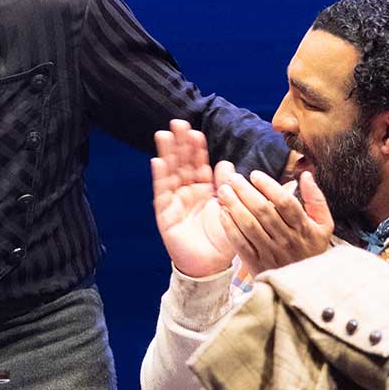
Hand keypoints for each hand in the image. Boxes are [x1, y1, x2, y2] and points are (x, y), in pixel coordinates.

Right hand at [150, 120, 236, 278]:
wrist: (210, 267)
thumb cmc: (222, 240)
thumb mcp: (230, 209)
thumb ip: (227, 186)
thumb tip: (226, 163)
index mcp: (205, 191)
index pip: (199, 164)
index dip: (197, 148)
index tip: (196, 131)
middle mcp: (188, 193)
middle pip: (182, 164)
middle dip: (179, 144)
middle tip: (177, 123)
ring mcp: (175, 202)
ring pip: (170, 173)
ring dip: (167, 153)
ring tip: (164, 134)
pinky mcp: (165, 214)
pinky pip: (162, 193)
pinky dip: (160, 177)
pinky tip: (159, 161)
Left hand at [216, 165, 333, 275]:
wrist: (306, 286)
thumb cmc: (313, 249)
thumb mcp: (324, 225)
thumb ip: (316, 199)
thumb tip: (306, 175)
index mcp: (304, 228)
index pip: (285, 202)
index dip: (268, 186)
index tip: (255, 175)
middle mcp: (287, 240)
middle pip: (263, 211)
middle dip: (245, 191)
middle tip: (233, 178)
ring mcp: (271, 252)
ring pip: (249, 225)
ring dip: (234, 205)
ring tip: (224, 191)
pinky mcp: (256, 264)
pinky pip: (240, 243)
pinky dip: (230, 227)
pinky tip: (223, 213)